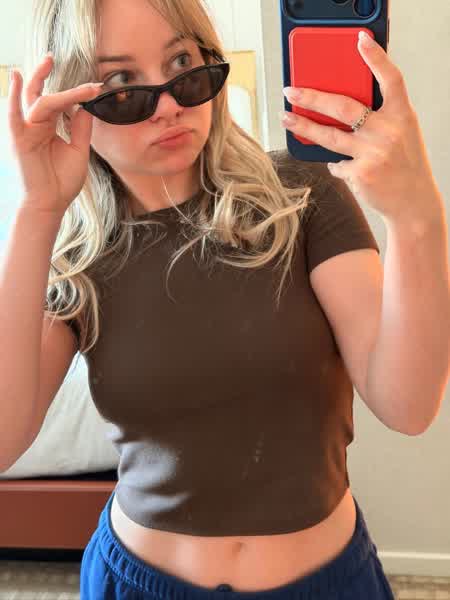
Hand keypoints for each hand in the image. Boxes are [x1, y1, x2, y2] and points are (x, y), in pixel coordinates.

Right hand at [7, 54, 103, 214]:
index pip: (60, 103)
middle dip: (44, 74)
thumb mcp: (78, 150)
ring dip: (42, 81)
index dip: (77, 94)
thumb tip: (85, 106)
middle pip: (40, 94)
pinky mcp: (19, 139)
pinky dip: (15, 95)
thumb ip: (80, 128)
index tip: (96, 87)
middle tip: (52, 57)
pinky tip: (18, 77)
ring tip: (48, 61)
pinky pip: (15, 114)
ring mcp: (26, 131)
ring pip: (37, 101)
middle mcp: (35, 126)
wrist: (51, 203)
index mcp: (48, 128)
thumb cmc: (62, 181)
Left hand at [280, 31, 440, 225]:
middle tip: (291, 91)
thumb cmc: (405, 164)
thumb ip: (380, 117)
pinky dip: (335, 164)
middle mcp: (388, 131)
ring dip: (304, 126)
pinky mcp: (360, 174)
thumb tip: (339, 107)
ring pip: (329, 135)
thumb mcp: (402, 133)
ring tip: (286, 117)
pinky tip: (344, 166)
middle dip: (312, 97)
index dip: (377, 58)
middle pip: (343, 106)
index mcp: (402, 115)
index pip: (391, 79)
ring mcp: (373, 153)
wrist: (412, 202)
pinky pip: (335, 163)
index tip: (360, 41)